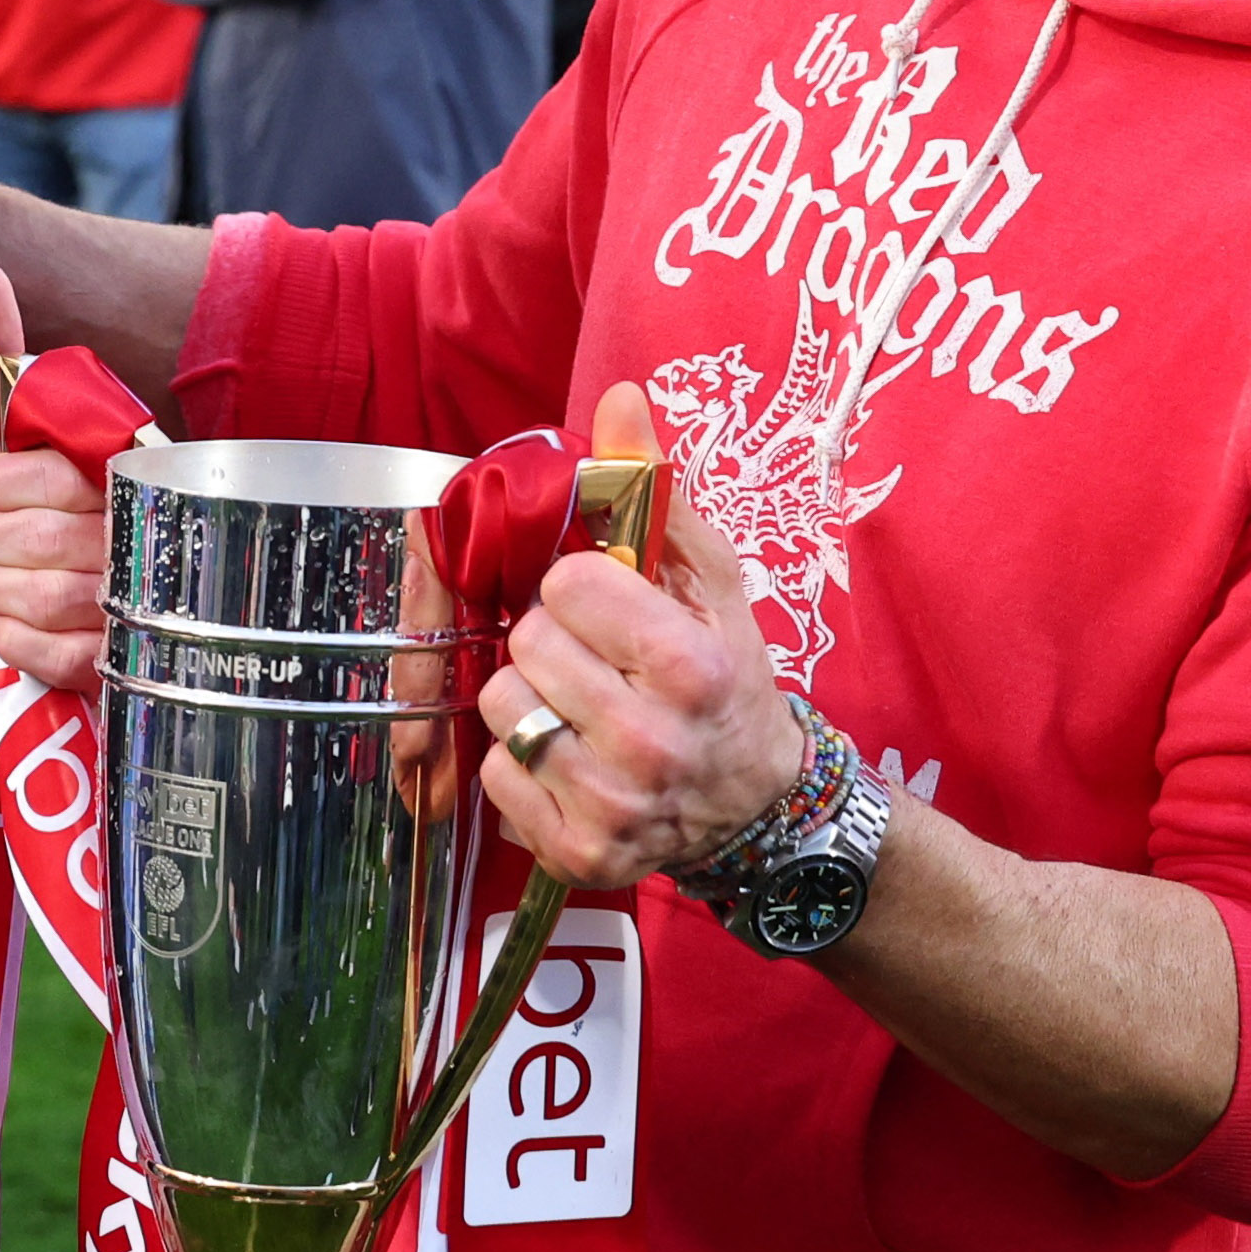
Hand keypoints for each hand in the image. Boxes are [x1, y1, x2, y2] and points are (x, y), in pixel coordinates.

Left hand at [0, 260, 104, 693]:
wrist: (26, 579)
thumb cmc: (20, 495)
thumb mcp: (0, 421)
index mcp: (124, 462)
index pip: (48, 476)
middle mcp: (147, 528)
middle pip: (40, 544)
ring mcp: (147, 600)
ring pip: (49, 600)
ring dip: (0, 592)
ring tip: (2, 578)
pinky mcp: (129, 660)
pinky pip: (63, 657)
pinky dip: (19, 640)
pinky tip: (15, 621)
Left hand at [475, 382, 805, 891]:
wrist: (756, 804)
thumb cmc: (728, 678)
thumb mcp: (709, 579)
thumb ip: (655, 488)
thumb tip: (618, 399)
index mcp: (690, 666)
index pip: (565, 584)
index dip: (580, 585)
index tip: (609, 604)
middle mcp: (651, 743)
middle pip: (526, 643)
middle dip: (550, 639)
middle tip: (594, 658)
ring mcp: (612, 806)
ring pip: (501, 706)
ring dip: (529, 697)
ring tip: (579, 705)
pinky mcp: (576, 853)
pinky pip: (495, 774)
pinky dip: (519, 761)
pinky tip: (569, 755)